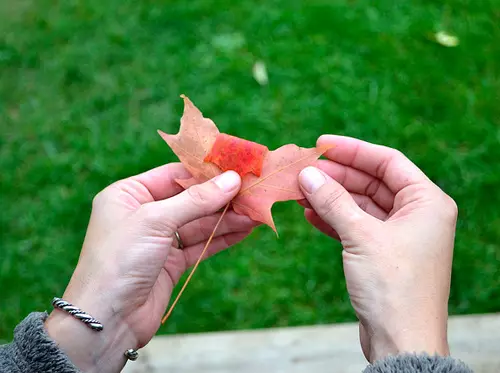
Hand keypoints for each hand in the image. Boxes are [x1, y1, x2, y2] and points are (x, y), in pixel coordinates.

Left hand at [45, 164, 256, 372]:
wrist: (106, 320)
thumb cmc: (120, 260)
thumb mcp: (156, 221)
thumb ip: (196, 200)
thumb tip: (232, 179)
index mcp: (129, 194)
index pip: (173, 174)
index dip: (205, 171)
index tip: (236, 167)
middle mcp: (143, 213)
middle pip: (190, 198)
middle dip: (221, 197)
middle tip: (252, 192)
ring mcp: (158, 239)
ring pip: (199, 223)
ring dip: (227, 218)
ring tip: (256, 213)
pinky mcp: (170, 262)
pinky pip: (201, 244)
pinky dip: (222, 237)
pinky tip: (244, 230)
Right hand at [298, 135, 456, 361]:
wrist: (401, 341)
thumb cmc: (393, 287)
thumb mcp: (361, 237)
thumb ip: (333, 201)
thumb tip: (308, 174)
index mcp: (427, 202)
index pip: (388, 161)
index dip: (354, 150)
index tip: (322, 144)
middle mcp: (416, 214)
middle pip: (372, 181)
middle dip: (337, 176)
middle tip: (304, 170)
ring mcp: (399, 234)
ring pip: (360, 204)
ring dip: (331, 197)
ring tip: (301, 191)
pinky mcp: (382, 253)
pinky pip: (356, 225)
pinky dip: (334, 219)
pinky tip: (310, 213)